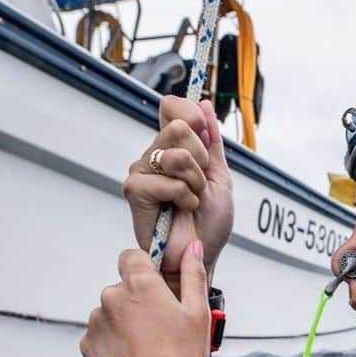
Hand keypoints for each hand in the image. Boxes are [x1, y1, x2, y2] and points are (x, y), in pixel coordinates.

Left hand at [80, 241, 210, 356]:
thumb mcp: (198, 313)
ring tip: (147, 345)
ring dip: (125, 321)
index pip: (132, 256)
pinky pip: (102, 333)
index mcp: (140, 285)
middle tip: (160, 324)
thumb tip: (192, 249)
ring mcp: (97, 321)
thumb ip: (193, 275)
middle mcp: (112, 297)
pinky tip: (133, 356)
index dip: (145, 267)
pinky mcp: (88, 343)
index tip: (156, 285)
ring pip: (112, 311)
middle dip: (138, 300)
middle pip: (123, 287)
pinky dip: (114, 341)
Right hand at [123, 96, 233, 294]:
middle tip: (200, 182)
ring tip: (191, 199)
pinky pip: (166, 181)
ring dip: (195, 181)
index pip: (171, 106)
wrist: (202, 252)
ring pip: (176, 154)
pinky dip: (183, 197)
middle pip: (178, 126)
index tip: (202, 130)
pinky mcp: (134, 191)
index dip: (188, 112)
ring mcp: (142, 172)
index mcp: (174, 147)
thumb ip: (212, 140)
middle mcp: (155, 155)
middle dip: (202, 158)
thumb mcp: (220, 174)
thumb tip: (204, 104)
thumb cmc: (209, 222)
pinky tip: (181, 210)